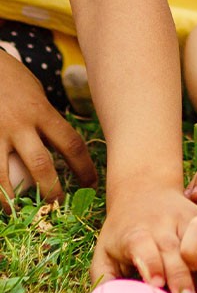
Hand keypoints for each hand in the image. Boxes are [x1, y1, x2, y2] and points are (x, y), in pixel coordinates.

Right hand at [0, 49, 95, 208]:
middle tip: (58, 206)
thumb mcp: (37, 95)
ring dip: (12, 199)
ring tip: (18, 212)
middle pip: (40, 164)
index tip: (92, 183)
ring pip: (3, 175)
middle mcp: (20, 125)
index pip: (71, 143)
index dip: (84, 167)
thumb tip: (60, 146)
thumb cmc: (12, 80)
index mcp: (42, 112)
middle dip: (51, 189)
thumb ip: (46, 120)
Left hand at [90, 180, 196, 292]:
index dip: (151, 264)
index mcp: (136, 233)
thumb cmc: (122, 230)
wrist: (146, 188)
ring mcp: (186, 220)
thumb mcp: (104, 250)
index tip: (157, 285)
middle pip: (175, 251)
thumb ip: (103, 280)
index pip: (143, 246)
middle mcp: (163, 225)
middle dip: (182, 277)